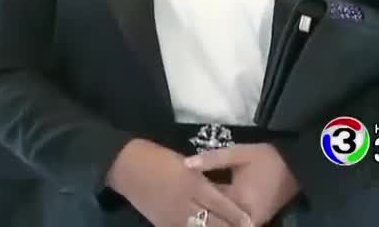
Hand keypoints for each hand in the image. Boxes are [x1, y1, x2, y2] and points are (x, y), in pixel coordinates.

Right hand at [107, 139, 252, 226]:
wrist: (127, 166)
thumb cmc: (157, 158)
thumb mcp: (184, 164)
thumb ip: (202, 179)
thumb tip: (220, 195)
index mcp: (192, 183)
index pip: (221, 204)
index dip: (237, 216)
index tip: (251, 223)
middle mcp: (185, 202)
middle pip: (214, 222)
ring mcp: (173, 216)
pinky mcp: (162, 224)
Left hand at [185, 144, 299, 225]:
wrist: (296, 166)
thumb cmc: (265, 158)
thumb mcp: (238, 153)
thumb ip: (212, 159)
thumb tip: (185, 164)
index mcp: (240, 200)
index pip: (209, 204)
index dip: (192, 199)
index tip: (175, 192)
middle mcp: (246, 217)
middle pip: (216, 220)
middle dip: (200, 213)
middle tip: (179, 205)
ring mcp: (253, 222)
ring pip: (225, 224)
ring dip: (211, 217)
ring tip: (191, 208)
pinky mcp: (257, 221)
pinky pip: (235, 223)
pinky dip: (223, 218)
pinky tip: (210, 210)